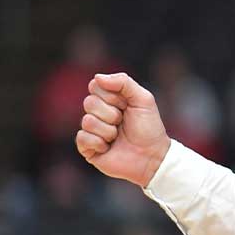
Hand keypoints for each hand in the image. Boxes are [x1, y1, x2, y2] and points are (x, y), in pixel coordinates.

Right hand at [75, 72, 170, 187]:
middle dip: (111, 114)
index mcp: (110, 99)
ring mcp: (91, 130)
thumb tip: (97, 77)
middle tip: (123, 122)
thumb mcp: (143, 99)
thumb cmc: (149, 128)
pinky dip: (99, 143)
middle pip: (89, 102)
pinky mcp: (87, 147)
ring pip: (87, 121)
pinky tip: (109, 147)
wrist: (152, 156)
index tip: (126, 105)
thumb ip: (124, 82)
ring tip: (118, 137)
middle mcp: (98, 113)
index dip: (112, 96)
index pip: (95, 86)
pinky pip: (82, 138)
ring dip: (108, 130)